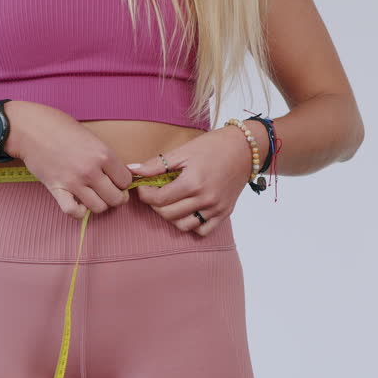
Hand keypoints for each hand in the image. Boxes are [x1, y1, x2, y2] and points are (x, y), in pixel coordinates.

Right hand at [4, 102, 131, 219]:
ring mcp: (73, 182)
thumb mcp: (91, 137)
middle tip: (108, 191)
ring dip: (99, 204)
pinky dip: (79, 213)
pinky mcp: (57, 189)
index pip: (126, 181)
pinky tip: (79, 204)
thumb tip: (118, 174)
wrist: (31, 129)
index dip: (123, 182)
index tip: (116, 180)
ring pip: (99, 208)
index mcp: (103, 154)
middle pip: (116, 198)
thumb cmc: (60, 127)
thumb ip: (105, 156)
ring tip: (94, 196)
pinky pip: (74, 212)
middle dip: (116, 197)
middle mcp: (91, 170)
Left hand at [127, 127, 252, 235]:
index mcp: (193, 182)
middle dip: (155, 205)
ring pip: (183, 225)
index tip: (143, 186)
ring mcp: (216, 208)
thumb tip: (132, 170)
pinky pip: (203, 231)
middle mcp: (205, 199)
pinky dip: (192, 225)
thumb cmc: (213, 146)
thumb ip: (156, 164)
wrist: (246, 149)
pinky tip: (188, 210)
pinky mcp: (225, 213)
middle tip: (155, 192)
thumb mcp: (183, 151)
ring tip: (171, 201)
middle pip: (168, 214)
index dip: (145, 194)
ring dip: (171, 216)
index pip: (158, 199)